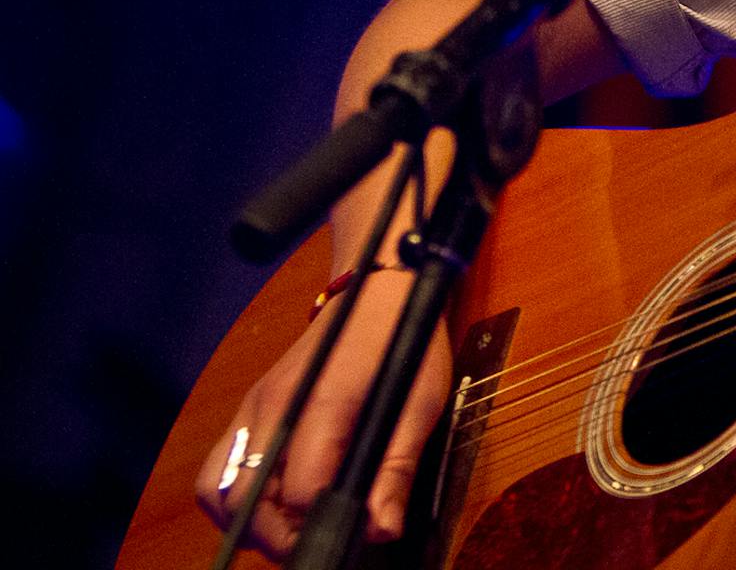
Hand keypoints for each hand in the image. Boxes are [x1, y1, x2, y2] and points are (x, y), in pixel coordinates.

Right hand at [194, 271, 450, 559]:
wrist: (378, 291)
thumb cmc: (404, 343)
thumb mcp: (420, 404)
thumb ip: (397, 470)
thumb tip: (380, 532)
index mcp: (321, 404)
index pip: (298, 492)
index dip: (322, 526)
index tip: (349, 536)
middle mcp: (274, 407)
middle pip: (246, 502)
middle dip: (279, 537)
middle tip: (319, 540)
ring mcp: (253, 406)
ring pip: (217, 490)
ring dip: (248, 522)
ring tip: (294, 526)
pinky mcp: (247, 408)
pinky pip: (218, 469)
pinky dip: (234, 498)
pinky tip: (272, 502)